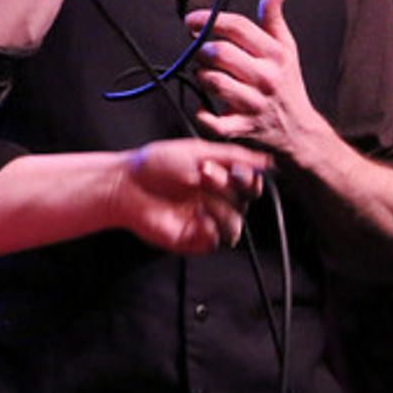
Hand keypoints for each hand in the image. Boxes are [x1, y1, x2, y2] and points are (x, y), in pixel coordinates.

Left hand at [112, 138, 268, 253]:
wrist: (127, 185)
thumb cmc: (156, 164)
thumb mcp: (197, 151)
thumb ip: (233, 156)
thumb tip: (265, 160)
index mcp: (218, 178)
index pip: (250, 184)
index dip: (250, 180)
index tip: (240, 171)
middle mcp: (214, 200)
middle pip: (244, 202)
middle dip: (227, 187)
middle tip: (205, 174)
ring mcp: (205, 221)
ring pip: (235, 225)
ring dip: (220, 209)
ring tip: (198, 197)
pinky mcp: (193, 239)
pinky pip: (215, 241)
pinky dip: (209, 228)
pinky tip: (195, 216)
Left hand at [186, 0, 332, 159]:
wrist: (299, 130)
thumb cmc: (286, 83)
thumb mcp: (286, 47)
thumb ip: (273, 16)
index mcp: (275, 54)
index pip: (237, 27)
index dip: (209, 19)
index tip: (191, 20)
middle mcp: (266, 78)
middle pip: (219, 53)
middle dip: (203, 50)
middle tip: (203, 53)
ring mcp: (253, 104)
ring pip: (212, 81)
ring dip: (201, 75)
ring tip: (206, 75)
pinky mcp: (242, 128)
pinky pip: (212, 120)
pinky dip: (202, 113)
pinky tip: (203, 105)